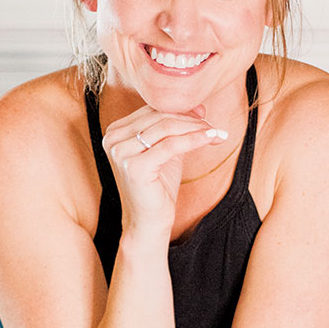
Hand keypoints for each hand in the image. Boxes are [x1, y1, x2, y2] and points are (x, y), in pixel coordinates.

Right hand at [102, 105, 228, 235]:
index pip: (152, 110)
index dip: (181, 110)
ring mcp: (120, 153)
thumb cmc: (157, 186)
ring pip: (166, 128)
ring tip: (215, 133)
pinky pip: (171, 145)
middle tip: (213, 126)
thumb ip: (177, 128)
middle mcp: (113, 139)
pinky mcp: (134, 167)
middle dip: (190, 119)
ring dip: (195, 128)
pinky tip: (210, 140)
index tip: (205, 115)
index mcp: (115, 132)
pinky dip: (194, 139)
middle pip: (159, 117)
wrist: (149, 221)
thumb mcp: (167, 151)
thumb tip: (199, 106)